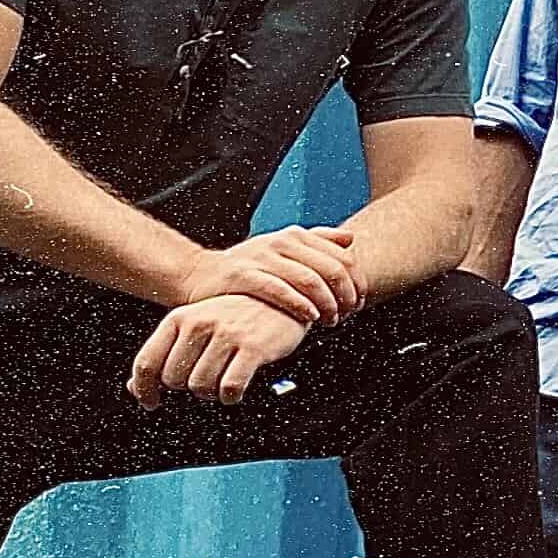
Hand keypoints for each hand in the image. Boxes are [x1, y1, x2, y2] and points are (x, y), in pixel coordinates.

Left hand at [129, 293, 314, 407]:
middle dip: (187, 388)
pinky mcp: (254, 347)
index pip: (147, 362)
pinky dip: (231, 397)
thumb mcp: (196, 328)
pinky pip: (230, 387)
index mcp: (179, 318)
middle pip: (174, 380)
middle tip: (205, 380)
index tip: (150, 402)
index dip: (144, 389)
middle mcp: (200, 324)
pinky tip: (235, 391)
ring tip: (223, 382)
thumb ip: (165, 355)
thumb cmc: (237, 318)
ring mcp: (228, 334)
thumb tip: (134, 388)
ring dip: (211, 393)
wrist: (286, 299)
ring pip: (201, 387)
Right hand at [185, 225, 362, 326]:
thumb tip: (351, 238)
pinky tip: (310, 317)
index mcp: (296, 236)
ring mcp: (262, 258)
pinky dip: (300, 305)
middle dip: (346, 296)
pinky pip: (280, 291)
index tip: (358, 302)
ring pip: (311, 281)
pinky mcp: (243, 275)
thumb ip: (317, 241)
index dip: (357, 282)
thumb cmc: (248, 268)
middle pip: (332, 270)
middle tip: (347, 315)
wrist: (199, 275)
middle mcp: (281, 242)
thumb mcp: (283, 250)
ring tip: (330, 321)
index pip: (343, 258)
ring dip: (327, 305)